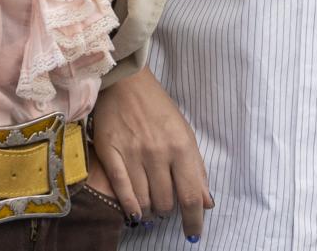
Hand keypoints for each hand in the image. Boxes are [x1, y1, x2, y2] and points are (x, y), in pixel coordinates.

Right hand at [92, 65, 212, 239]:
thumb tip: (207, 202)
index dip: (194, 220)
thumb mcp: (185, 135)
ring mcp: (133, 154)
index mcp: (182, 147)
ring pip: (144, 201)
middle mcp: (158, 153)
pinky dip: (131, 207)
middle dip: (168, 209)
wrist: (127, 83)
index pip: (191, 195)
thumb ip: (196, 169)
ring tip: (151, 203)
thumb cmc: (159, 109)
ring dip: (150, 209)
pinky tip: (136, 211)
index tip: (193, 233)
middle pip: (166, 202)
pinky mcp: (110, 153)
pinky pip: (122, 190)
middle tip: (166, 203)